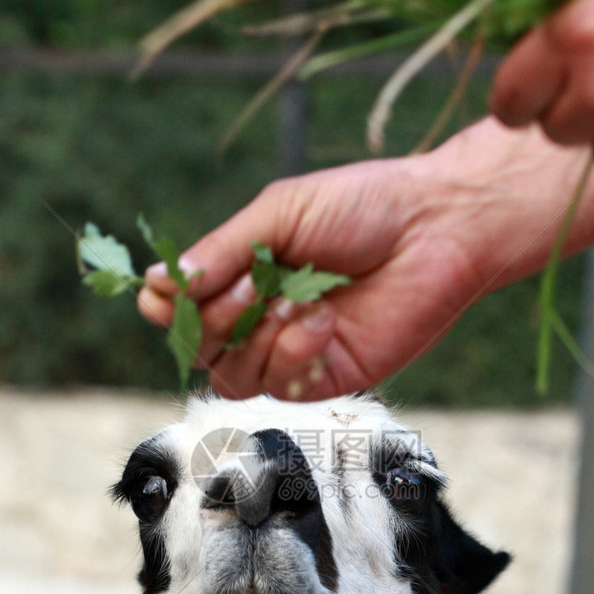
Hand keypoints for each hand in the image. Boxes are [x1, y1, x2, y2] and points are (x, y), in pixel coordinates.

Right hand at [139, 120, 593, 400]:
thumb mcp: (280, 213)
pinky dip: (294, 355)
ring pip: (232, 378)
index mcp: (241, 274)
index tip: (175, 292)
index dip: (168, 307)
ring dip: (256, 338)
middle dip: (215, 319)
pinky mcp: (326, 379)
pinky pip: (280, 387)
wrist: (437, 228)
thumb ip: (221, 251)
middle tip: (252, 285)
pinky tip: (324, 323)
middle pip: (197, 349)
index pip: (177, 309)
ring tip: (297, 300)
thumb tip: (156, 284)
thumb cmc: (363, 206)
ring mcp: (291, 353)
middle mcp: (259, 318)